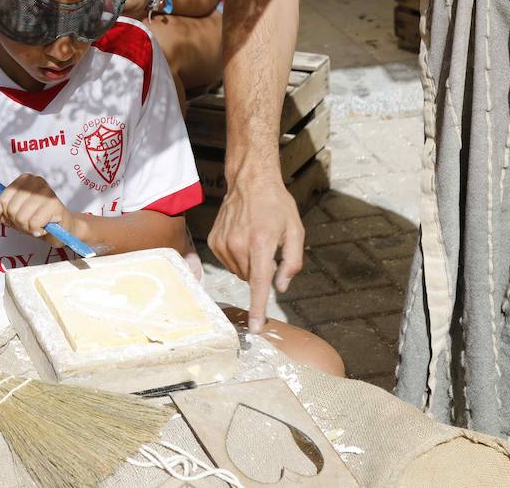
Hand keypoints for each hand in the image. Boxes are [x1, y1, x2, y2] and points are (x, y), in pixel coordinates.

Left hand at [0, 174, 70, 239]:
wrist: (62, 229)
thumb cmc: (36, 220)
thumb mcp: (11, 216)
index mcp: (24, 179)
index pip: (3, 200)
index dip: (8, 214)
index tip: (20, 214)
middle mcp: (36, 181)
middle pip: (11, 209)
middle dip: (18, 222)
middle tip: (30, 221)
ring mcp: (46, 192)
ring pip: (21, 217)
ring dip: (27, 228)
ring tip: (38, 224)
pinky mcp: (54, 205)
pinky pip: (33, 224)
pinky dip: (37, 231)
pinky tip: (44, 227)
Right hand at [207, 165, 304, 332]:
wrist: (249, 181)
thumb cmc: (276, 205)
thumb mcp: (295, 231)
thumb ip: (292, 262)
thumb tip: (281, 286)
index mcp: (261, 244)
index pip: (259, 284)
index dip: (259, 308)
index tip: (256, 328)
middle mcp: (238, 245)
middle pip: (252, 279)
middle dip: (262, 271)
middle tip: (268, 247)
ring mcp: (223, 244)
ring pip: (240, 272)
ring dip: (250, 264)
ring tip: (254, 238)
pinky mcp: (214, 241)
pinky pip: (229, 263)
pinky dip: (238, 257)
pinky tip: (242, 237)